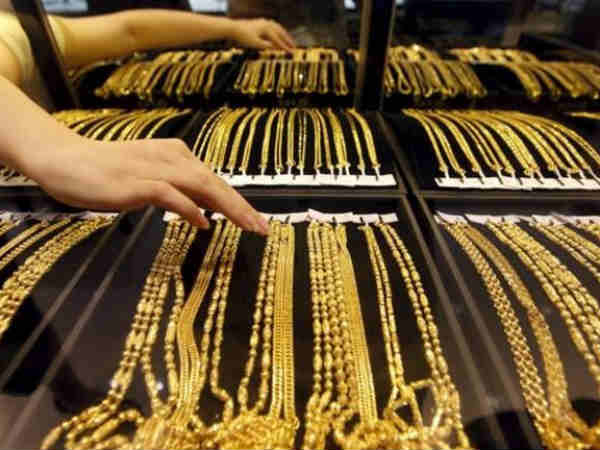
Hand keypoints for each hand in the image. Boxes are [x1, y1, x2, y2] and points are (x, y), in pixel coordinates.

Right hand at [21, 136, 268, 234]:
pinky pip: (171, 195)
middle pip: (215, 183)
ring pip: (202, 187)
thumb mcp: (151, 180)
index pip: (214, 181)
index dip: (238, 202)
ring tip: (248, 226)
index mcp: (176, 155)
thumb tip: (206, 212)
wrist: (66, 160)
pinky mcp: (137, 182)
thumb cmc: (107, 173)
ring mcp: (154, 168)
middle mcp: (171, 157)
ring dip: (229, 207)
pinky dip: (190, 208)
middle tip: (263, 228)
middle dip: (242, 207)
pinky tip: (203, 223)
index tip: (256, 221)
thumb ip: (179, 191)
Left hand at [230, 18, 295, 50]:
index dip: (285, 47)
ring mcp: (264, 21)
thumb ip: (266, 46)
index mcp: (267, 29)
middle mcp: (267, 23)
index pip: (278, 40)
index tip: (291, 53)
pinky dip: (279, 31)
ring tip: (290, 41)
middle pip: (281, 32)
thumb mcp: (255, 44)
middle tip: (294, 47)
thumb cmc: (243, 37)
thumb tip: (276, 48)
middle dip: (288, 40)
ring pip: (278, 28)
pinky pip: (274, 26)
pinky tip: (280, 34)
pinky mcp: (261, 22)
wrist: (233, 28)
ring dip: (285, 35)